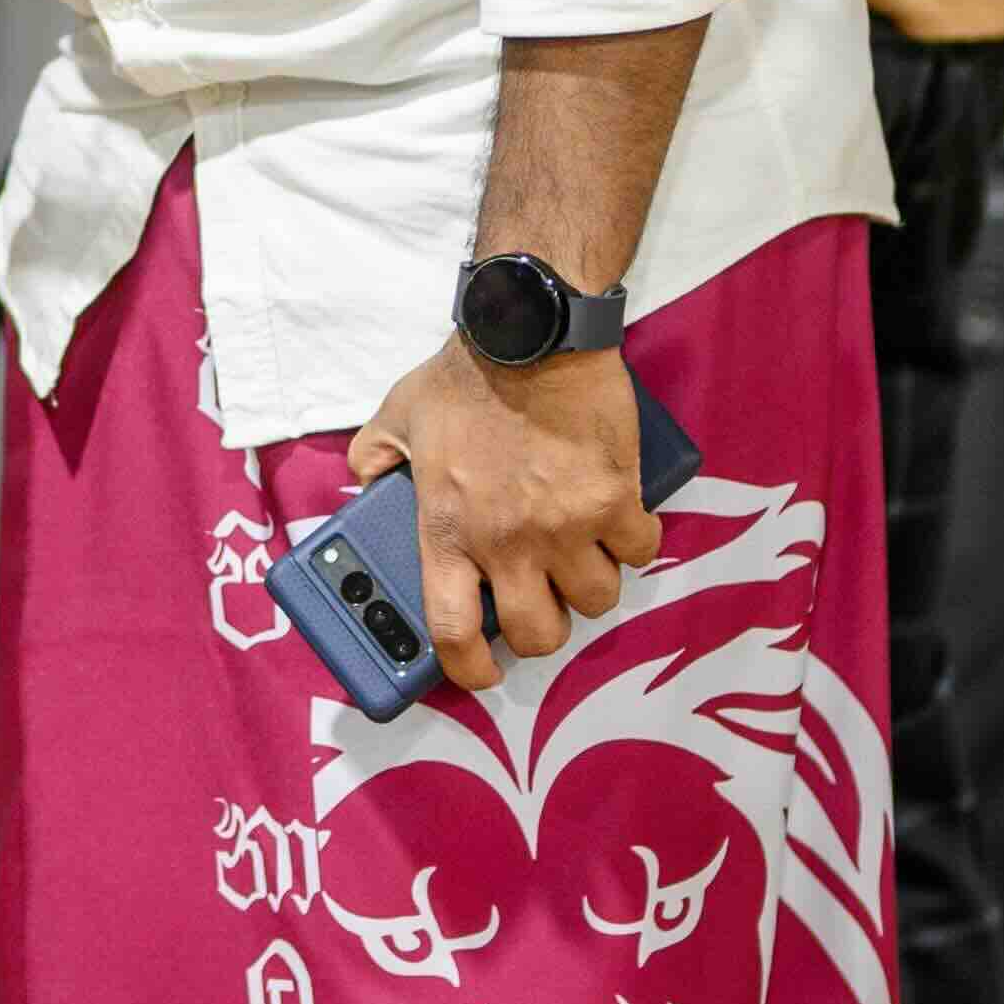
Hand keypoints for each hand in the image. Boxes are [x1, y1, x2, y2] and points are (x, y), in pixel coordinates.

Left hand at [349, 340, 656, 691]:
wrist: (531, 332)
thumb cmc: (465, 375)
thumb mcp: (398, 415)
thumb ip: (374, 456)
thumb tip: (363, 480)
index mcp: (448, 532)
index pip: (452, 633)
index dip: (469, 669)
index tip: (483, 671)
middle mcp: (508, 543)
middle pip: (539, 634)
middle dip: (543, 630)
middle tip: (542, 605)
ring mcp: (566, 526)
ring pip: (596, 600)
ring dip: (591, 587)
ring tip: (583, 560)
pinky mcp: (615, 499)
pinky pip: (639, 551)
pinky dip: (634, 543)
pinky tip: (621, 522)